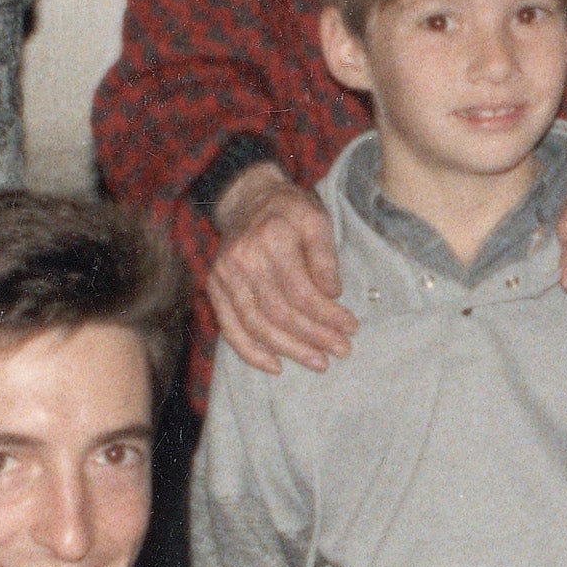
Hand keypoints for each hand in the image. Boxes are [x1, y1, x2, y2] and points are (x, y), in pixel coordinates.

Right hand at [202, 167, 356, 375]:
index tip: (351, 327)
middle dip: (314, 337)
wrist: (248, 200)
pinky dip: (251, 353)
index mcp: (271, 238)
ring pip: (257, 326)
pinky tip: (276, 366)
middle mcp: (243, 258)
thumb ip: (325, 258)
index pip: (302, 291)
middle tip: (341, 351)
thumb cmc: (289, 212)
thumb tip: (332, 295)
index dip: (328, 315)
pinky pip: (230, 329)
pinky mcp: (215, 289)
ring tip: (318, 362)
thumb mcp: (316, 221)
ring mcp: (224, 276)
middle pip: (280, 312)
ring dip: (290, 350)